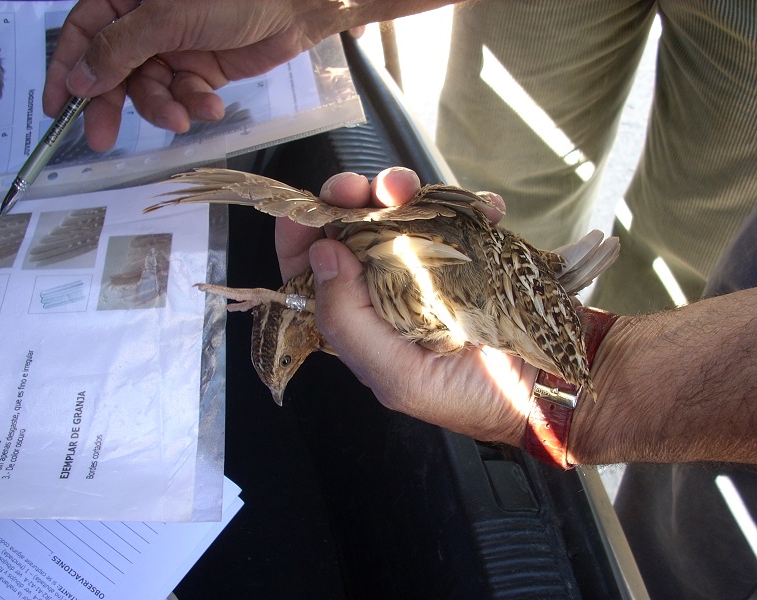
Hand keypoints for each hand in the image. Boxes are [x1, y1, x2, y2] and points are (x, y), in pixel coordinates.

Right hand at [43, 0, 352, 150]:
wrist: (293, 4)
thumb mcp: (167, 16)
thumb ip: (121, 48)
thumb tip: (79, 76)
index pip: (84, 33)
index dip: (68, 70)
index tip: (57, 107)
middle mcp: (146, 23)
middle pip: (115, 70)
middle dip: (113, 104)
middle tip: (103, 137)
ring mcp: (175, 47)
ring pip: (151, 90)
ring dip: (163, 108)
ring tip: (181, 117)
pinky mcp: (202, 70)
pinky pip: (184, 95)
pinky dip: (194, 105)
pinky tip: (210, 104)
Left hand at [276, 167, 536, 444]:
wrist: (545, 389)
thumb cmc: (466, 395)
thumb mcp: (397, 375)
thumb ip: (349, 322)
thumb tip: (321, 253)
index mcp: (358, 321)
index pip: (312, 274)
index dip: (300, 238)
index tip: (302, 210)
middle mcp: (384, 288)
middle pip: (352, 231)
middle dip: (349, 200)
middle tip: (357, 187)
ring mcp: (427, 264)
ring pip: (399, 213)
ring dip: (400, 191)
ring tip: (409, 188)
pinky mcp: (468, 249)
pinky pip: (458, 213)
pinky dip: (468, 203)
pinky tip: (484, 210)